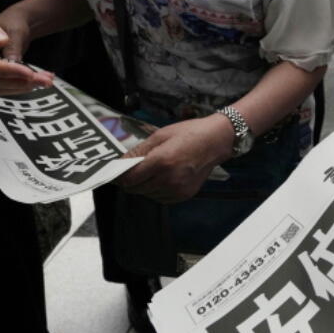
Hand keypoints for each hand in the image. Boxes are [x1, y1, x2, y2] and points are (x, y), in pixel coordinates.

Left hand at [118, 115, 233, 203]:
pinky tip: (163, 178)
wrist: (216, 141)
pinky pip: (161, 198)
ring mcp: (177, 189)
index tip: (117, 172)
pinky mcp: (184, 195)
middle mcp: (168, 179)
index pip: (129, 179)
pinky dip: (157, 191)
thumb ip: (139, 151)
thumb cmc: (190, 134)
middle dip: (131, 181)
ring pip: (148, 195)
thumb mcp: (161, 135)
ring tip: (152, 171)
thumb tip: (121, 162)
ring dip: (144, 186)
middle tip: (134, 170)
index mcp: (160, 161)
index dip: (120, 176)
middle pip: (136, 189)